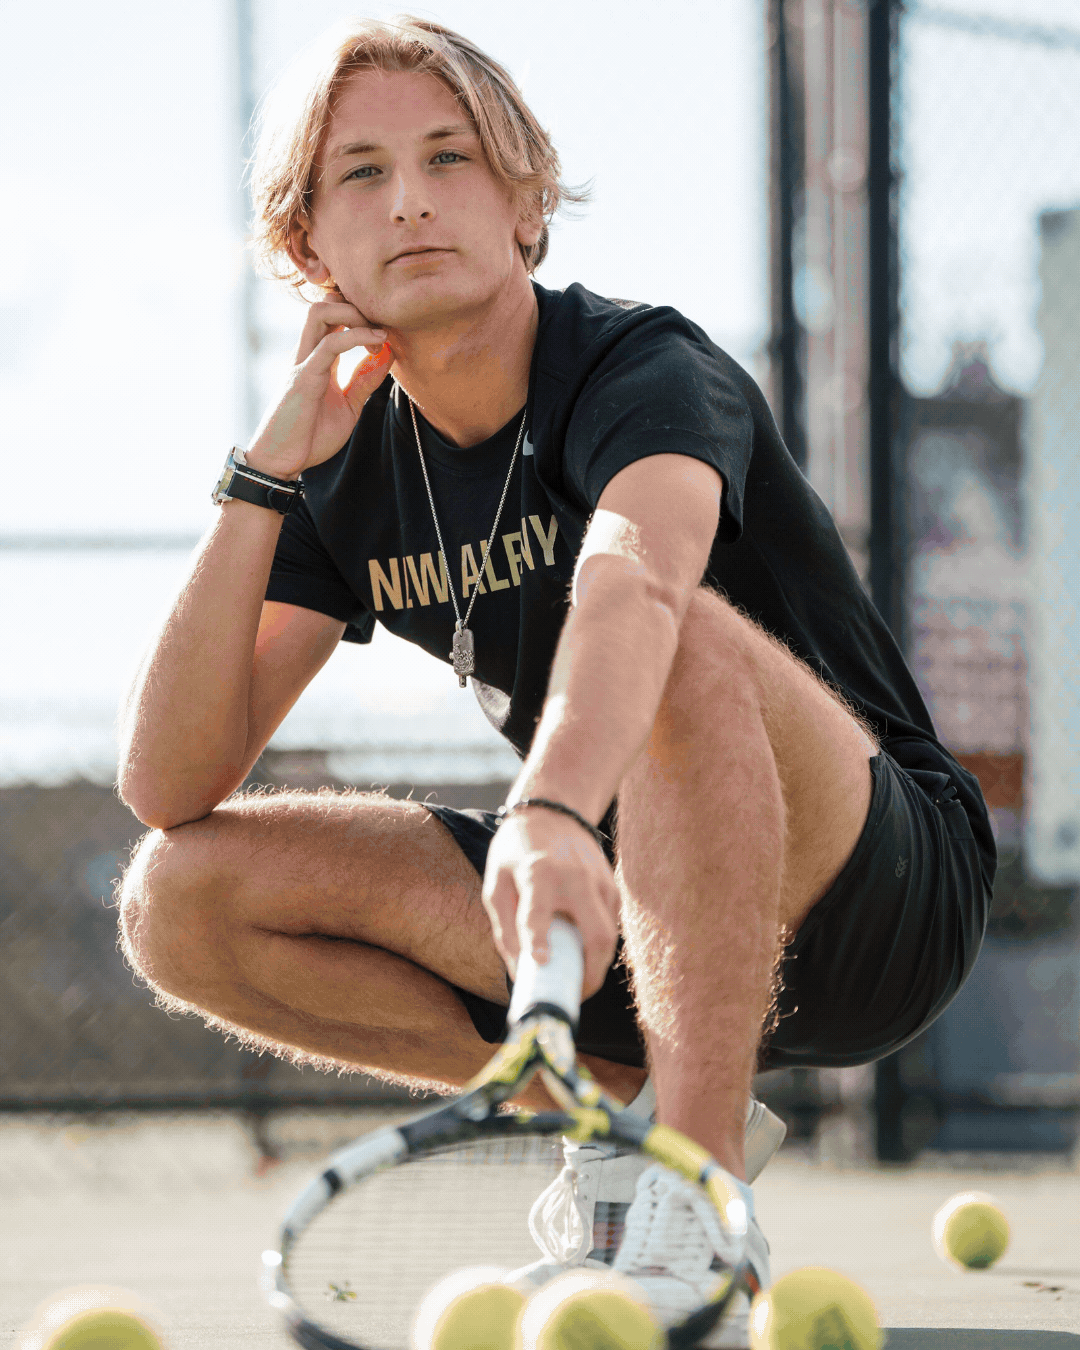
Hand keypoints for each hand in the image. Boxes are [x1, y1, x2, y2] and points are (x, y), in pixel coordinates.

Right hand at [245, 292, 394, 479]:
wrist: (282, 461)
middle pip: (325, 305)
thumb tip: (387, 355)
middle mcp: (307, 353)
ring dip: (353, 314)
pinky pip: (329, 344)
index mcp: (317, 358)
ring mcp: (303, 362)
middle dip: (357, 307)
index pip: (334, 319)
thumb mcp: (349, 406)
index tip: (386, 338)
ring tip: (378, 335)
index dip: (361, 317)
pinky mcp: (303, 377)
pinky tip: (376, 343)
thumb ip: (365, 380)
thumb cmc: (310, 436)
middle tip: (382, 331)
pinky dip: (356, 337)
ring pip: (320, 312)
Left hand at [481, 809, 619, 999]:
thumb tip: (519, 972)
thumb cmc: (517, 851)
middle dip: (590, 974)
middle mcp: (575, 878)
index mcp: (538, 873)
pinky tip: (582, 953)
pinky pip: (609, 924)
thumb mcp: (496, 883)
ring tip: (577, 983)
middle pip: (596, 935)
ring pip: (609, 935)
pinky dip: (597, 944)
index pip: (539, 910)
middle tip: (575, 996)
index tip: (541, 962)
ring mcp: (599, 881)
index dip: (538, 938)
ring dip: (596, 964)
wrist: (553, 811)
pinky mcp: (611, 885)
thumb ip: (504, 928)